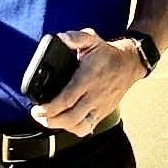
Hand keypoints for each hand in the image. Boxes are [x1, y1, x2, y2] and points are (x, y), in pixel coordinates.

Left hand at [29, 28, 144, 136]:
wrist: (129, 64)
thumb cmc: (106, 53)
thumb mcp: (91, 38)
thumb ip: (74, 37)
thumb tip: (60, 39)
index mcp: (88, 78)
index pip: (67, 98)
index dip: (50, 107)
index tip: (38, 108)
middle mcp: (94, 95)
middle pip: (71, 117)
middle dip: (51, 120)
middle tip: (37, 114)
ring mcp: (100, 106)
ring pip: (80, 126)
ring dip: (61, 126)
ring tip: (47, 120)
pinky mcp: (103, 113)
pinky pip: (88, 127)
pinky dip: (74, 129)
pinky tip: (64, 123)